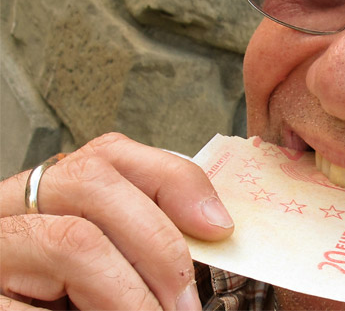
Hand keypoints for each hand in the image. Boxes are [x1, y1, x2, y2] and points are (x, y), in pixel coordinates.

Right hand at [0, 132, 233, 309]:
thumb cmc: (67, 296)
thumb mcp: (109, 261)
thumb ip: (140, 240)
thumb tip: (213, 231)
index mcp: (50, 190)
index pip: (111, 154)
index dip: (174, 180)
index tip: (218, 226)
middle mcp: (12, 204)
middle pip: (93, 183)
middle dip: (158, 242)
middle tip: (185, 301)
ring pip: (72, 240)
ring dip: (129, 293)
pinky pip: (30, 304)